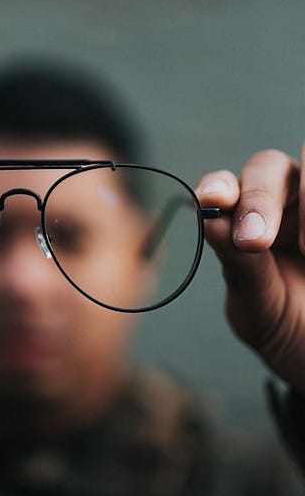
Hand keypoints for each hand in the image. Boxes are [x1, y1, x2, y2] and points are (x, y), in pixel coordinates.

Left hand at [196, 146, 304, 390]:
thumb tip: (210, 219)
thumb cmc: (286, 329)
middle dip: (261, 197)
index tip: (214, 202)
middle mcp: (284, 202)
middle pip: (270, 166)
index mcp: (245, 220)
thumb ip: (239, 265)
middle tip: (255, 241)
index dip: (220, 185)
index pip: (227, 185)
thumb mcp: (259, 306)